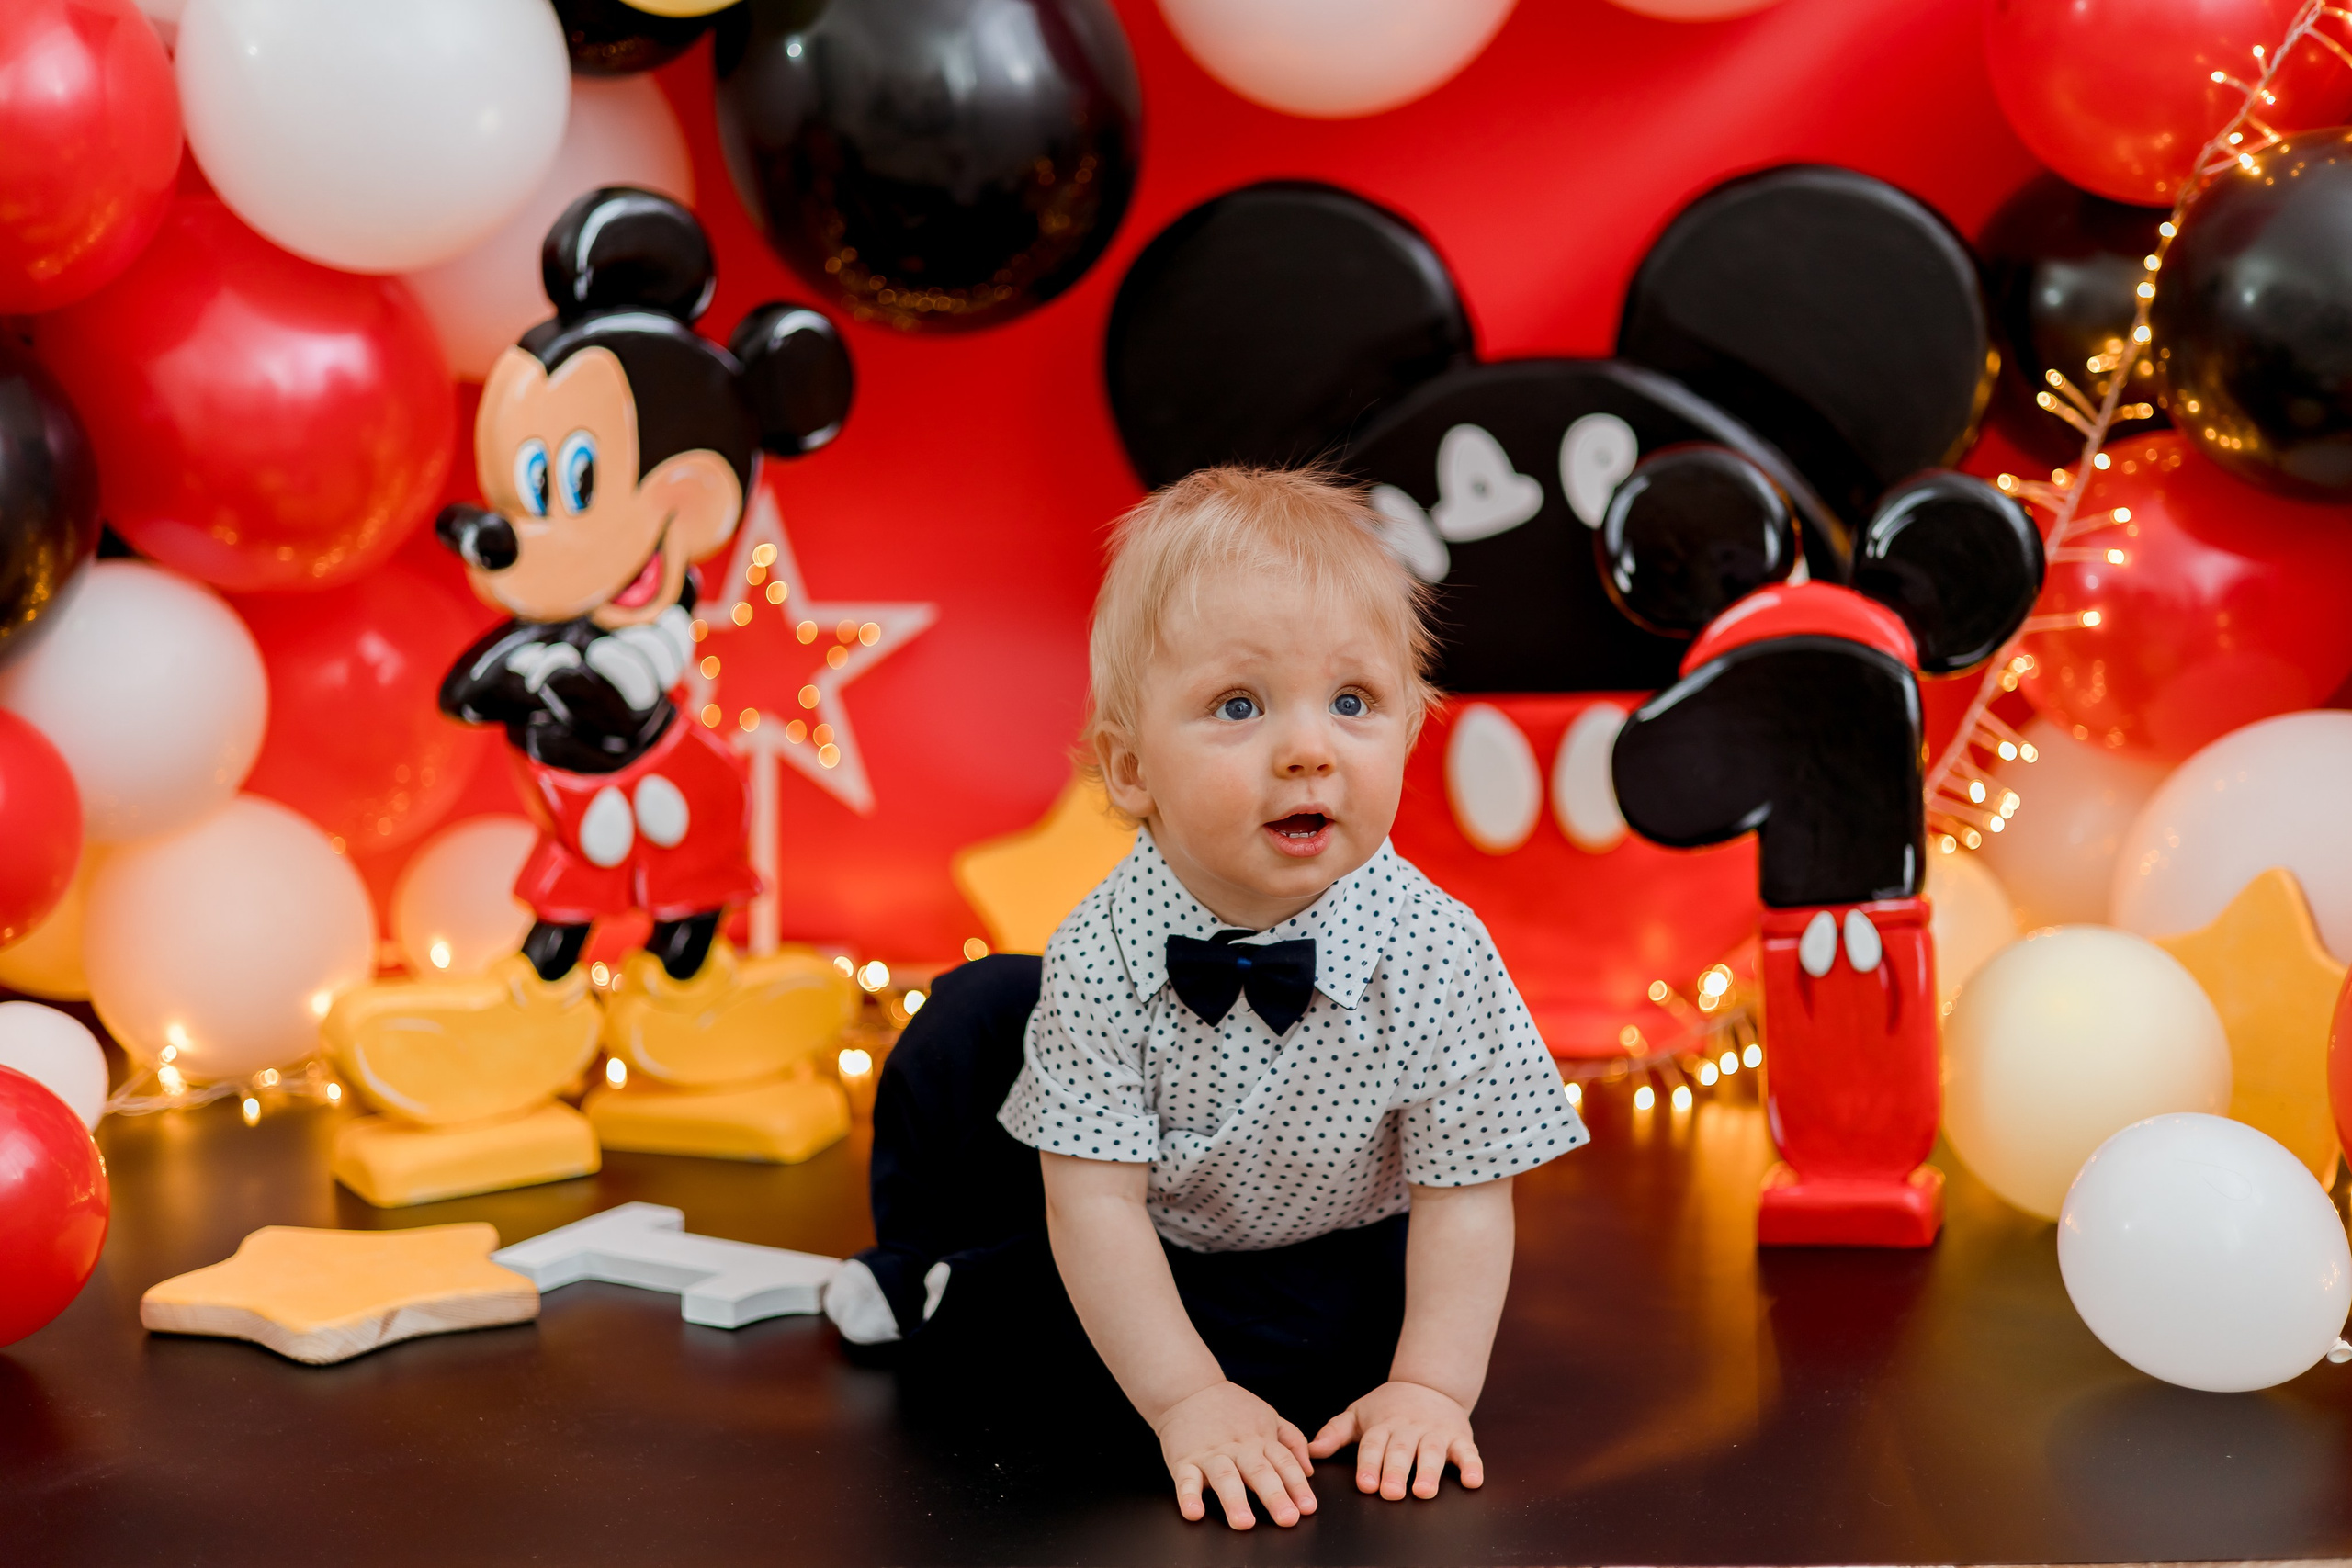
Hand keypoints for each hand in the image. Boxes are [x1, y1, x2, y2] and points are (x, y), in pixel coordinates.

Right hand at [1153, 1380, 1317, 1528]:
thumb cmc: (1231, 1409)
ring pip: (1225, 1477)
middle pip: (1259, 1472)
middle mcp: (1238, 1448)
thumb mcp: (1268, 1416)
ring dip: (1234, 1500)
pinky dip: (1189, 1496)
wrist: (1188, 1389)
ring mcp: (1211, 1454)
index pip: (1284, 1463)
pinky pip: (1186, 1479)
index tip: (1307, 1508)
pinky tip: (1194, 1512)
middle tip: (1287, 1519)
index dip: (1298, 1486)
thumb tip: (1309, 1470)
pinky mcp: (1184, 1460)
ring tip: (1243, 1522)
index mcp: (1261, 1439)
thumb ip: (1292, 1441)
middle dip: (1274, 1496)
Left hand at [1308, 1380, 1481, 1499]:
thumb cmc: (1387, 1407)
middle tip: (1391, 1493)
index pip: (1373, 1445)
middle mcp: (1409, 1428)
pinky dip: (1472, 1466)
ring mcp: (1435, 1433)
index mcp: (1382, 1425)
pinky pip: (1467, 1452)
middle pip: (1401, 1450)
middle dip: (1396, 1471)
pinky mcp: (1460, 1437)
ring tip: (1424, 1492)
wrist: (1429, 1384)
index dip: (1369, 1464)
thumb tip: (1310, 1451)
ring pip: (1432, 1452)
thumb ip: (1334, 1432)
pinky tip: (1472, 1481)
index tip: (1366, 1485)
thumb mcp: (1358, 1414)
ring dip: (1429, 1471)